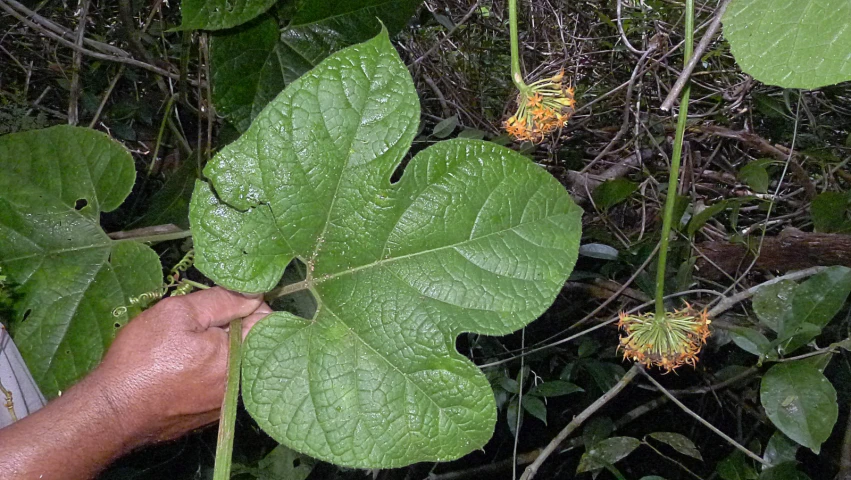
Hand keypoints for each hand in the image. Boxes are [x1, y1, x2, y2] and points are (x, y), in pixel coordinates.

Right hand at [94, 287, 270, 444]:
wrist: (113, 410)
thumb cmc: (143, 358)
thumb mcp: (178, 313)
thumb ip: (223, 300)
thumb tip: (254, 292)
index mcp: (241, 355)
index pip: (268, 317)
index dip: (245, 302)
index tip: (221, 302)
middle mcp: (243, 382)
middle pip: (254, 339)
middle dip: (232, 325)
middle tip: (198, 324)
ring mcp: (228, 401)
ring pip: (236, 360)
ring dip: (219, 348)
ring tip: (186, 347)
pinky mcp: (212, 413)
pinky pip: (222, 380)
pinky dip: (208, 369)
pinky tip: (182, 368)